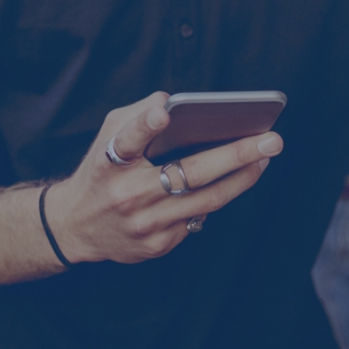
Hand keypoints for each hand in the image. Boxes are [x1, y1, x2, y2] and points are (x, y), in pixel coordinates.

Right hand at [45, 92, 282, 264]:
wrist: (75, 227)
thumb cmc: (101, 170)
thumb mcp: (107, 134)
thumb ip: (138, 114)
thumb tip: (173, 102)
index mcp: (109, 163)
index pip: (127, 140)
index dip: (145, 125)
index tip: (163, 114)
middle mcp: (127, 196)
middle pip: (191, 174)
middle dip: (238, 155)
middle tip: (273, 140)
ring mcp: (144, 225)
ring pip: (207, 200)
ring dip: (243, 177)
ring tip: (266, 156)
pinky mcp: (156, 246)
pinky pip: (198, 217)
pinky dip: (218, 196)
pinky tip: (236, 178)